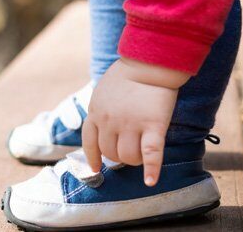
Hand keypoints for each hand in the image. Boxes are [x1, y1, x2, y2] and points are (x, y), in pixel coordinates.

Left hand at [82, 58, 189, 186]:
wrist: (149, 61)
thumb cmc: (129, 72)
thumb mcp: (103, 89)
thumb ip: (101, 107)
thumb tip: (102, 122)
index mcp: (96, 112)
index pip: (90, 142)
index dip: (93, 157)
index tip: (96, 167)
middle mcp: (109, 122)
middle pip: (110, 153)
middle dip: (119, 156)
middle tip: (131, 152)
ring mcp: (130, 125)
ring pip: (128, 157)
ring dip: (134, 161)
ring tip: (142, 156)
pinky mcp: (152, 127)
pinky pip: (151, 155)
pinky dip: (152, 170)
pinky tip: (151, 181)